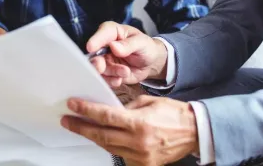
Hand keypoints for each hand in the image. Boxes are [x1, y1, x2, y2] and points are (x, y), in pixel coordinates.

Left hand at [62, 95, 198, 165]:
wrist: (195, 131)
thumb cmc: (175, 114)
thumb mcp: (148, 102)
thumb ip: (127, 107)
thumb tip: (109, 109)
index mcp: (140, 123)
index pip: (105, 116)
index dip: (86, 111)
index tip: (73, 106)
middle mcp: (138, 142)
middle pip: (102, 135)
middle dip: (81, 127)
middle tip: (67, 120)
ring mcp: (141, 156)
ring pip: (109, 146)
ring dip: (93, 137)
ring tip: (80, 128)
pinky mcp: (145, 164)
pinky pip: (121, 155)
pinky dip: (110, 146)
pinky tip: (102, 139)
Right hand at [87, 22, 168, 86]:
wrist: (151, 63)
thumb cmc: (146, 47)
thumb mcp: (142, 43)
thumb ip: (129, 45)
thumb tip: (113, 46)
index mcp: (112, 32)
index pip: (102, 33)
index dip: (95, 40)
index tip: (91, 48)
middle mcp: (104, 46)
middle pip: (94, 54)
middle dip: (97, 62)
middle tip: (101, 66)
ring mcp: (105, 60)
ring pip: (99, 69)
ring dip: (110, 72)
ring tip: (126, 72)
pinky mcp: (108, 73)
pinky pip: (104, 79)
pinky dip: (111, 81)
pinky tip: (120, 80)